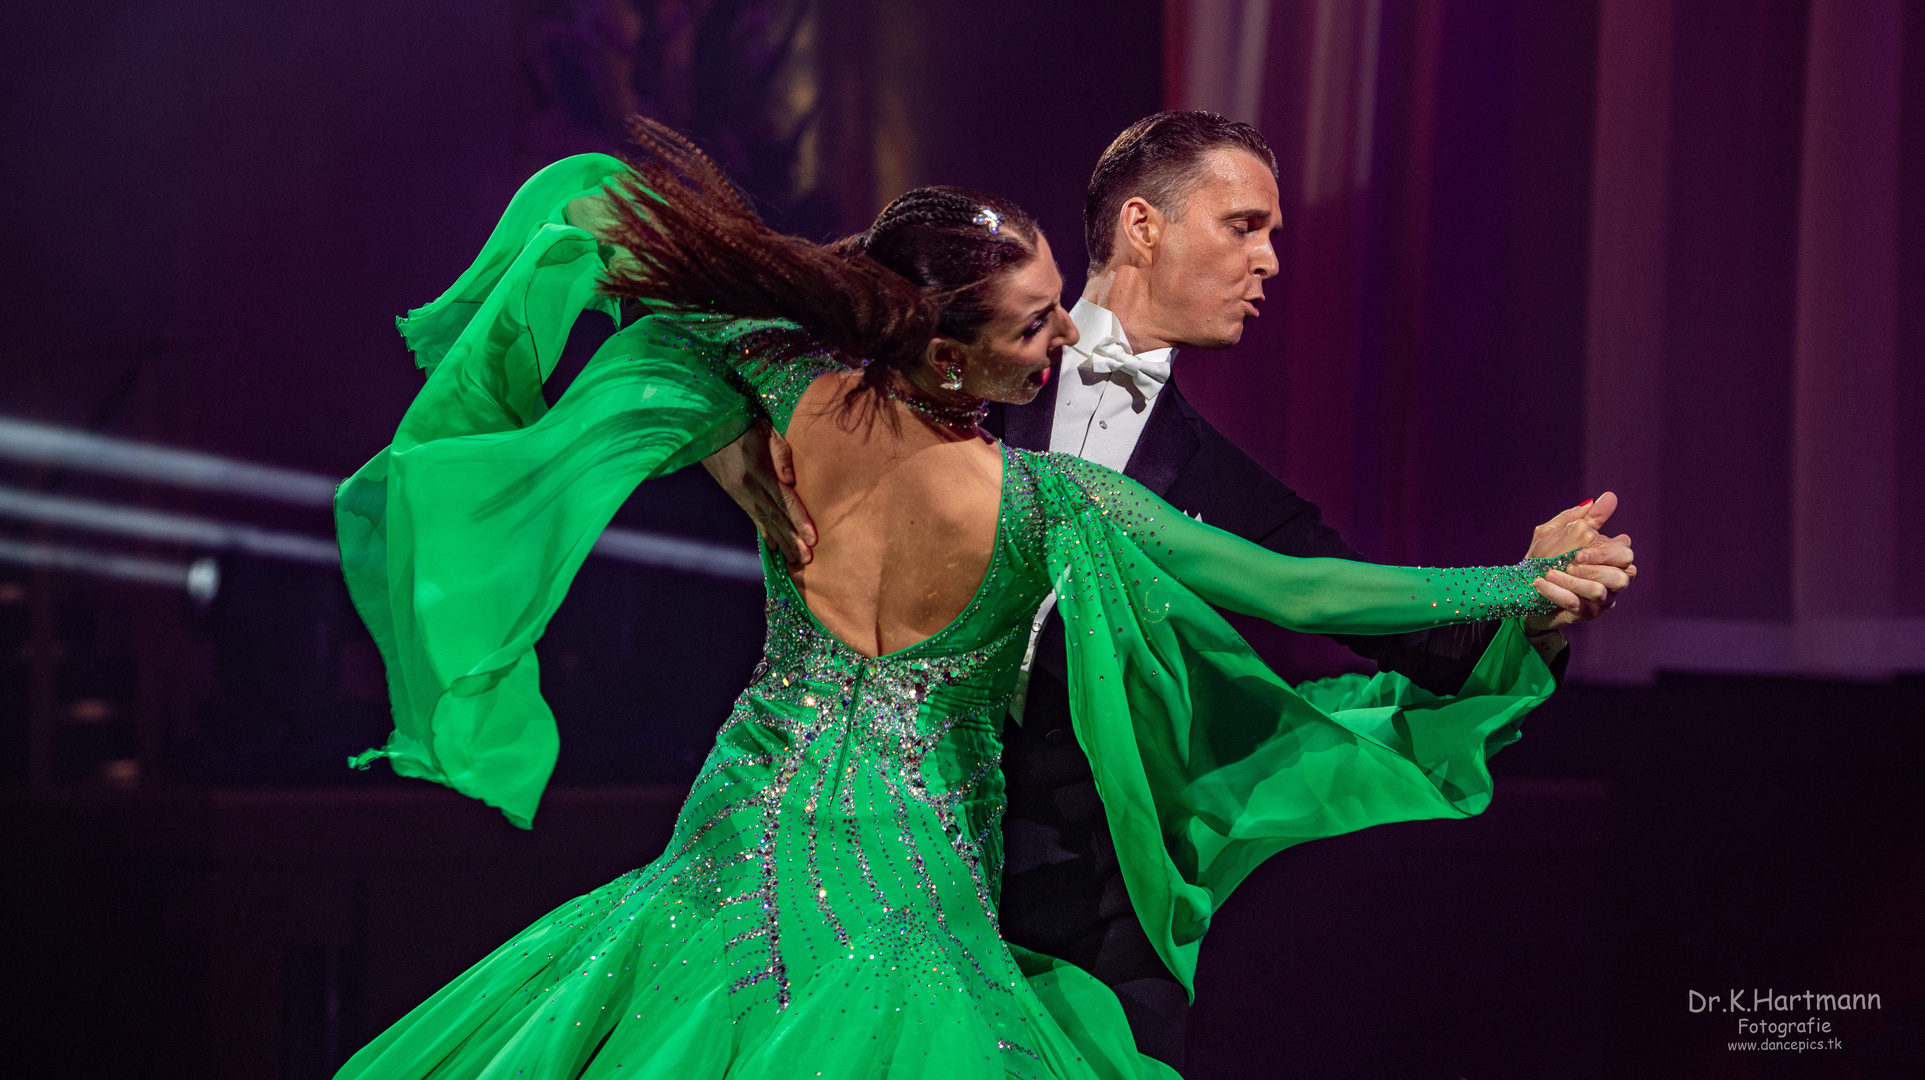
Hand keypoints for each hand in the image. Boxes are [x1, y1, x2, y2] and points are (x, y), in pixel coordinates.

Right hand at [701, 422, 817, 566]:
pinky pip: (753, 518)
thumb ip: (780, 452)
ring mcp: (740, 494)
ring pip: (765, 522)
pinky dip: (765, 534)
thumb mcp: (765, 429)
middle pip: (776, 517)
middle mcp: (748, 487)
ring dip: (782, 542)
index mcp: (759, 470)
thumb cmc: (743, 424)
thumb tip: (791, 479)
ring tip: (796, 560)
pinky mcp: (736, 495)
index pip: (784, 500)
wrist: (707, 428)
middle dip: (793, 539)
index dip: (799, 520)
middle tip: (808, 560)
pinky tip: (774, 548)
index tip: (812, 539)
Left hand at [1522, 491, 1636, 632]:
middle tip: (1571, 561)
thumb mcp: (1556, 532)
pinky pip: (1578, 605)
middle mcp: (1609, 580)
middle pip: (1623, 574)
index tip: (1581, 547)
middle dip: (1596, 567)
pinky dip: (1558, 593)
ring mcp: (1600, 599)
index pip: (1625, 553)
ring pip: (1601, 591)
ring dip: (1574, 581)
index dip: (1607, 550)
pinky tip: (1541, 584)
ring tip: (1550, 573)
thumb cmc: (1543, 558)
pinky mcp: (1585, 614)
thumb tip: (1608, 497)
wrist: (1521, 589)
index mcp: (1607, 558)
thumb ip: (1583, 517)